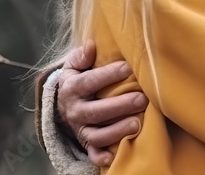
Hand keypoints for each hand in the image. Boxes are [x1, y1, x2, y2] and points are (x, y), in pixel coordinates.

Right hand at [56, 40, 148, 166]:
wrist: (63, 106)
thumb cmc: (78, 80)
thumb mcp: (73, 66)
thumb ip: (81, 56)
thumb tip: (91, 45)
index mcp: (72, 89)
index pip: (89, 82)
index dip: (108, 75)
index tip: (128, 68)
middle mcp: (75, 111)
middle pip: (95, 111)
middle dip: (119, 106)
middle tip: (141, 99)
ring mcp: (80, 129)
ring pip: (96, 135)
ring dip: (116, 131)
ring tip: (137, 124)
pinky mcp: (86, 144)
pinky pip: (93, 154)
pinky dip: (101, 157)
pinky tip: (114, 156)